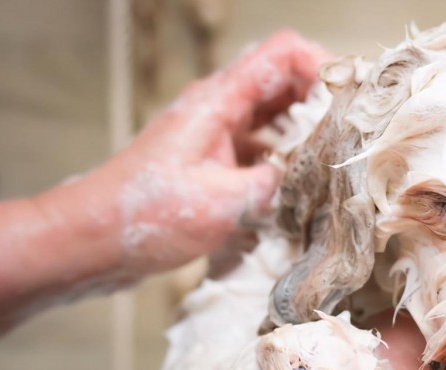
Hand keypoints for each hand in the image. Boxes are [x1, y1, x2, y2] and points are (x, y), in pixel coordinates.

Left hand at [75, 30, 328, 274]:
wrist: (94, 239)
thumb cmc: (146, 215)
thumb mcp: (221, 203)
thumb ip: (274, 186)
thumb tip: (314, 181)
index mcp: (219, 102)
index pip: (282, 55)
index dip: (323, 67)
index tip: (351, 101)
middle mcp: (220, 109)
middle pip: (285, 83)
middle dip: (322, 104)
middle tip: (351, 137)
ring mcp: (217, 135)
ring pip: (275, 118)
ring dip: (305, 135)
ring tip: (332, 164)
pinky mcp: (214, 162)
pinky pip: (261, 149)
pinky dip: (284, 162)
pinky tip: (299, 190)